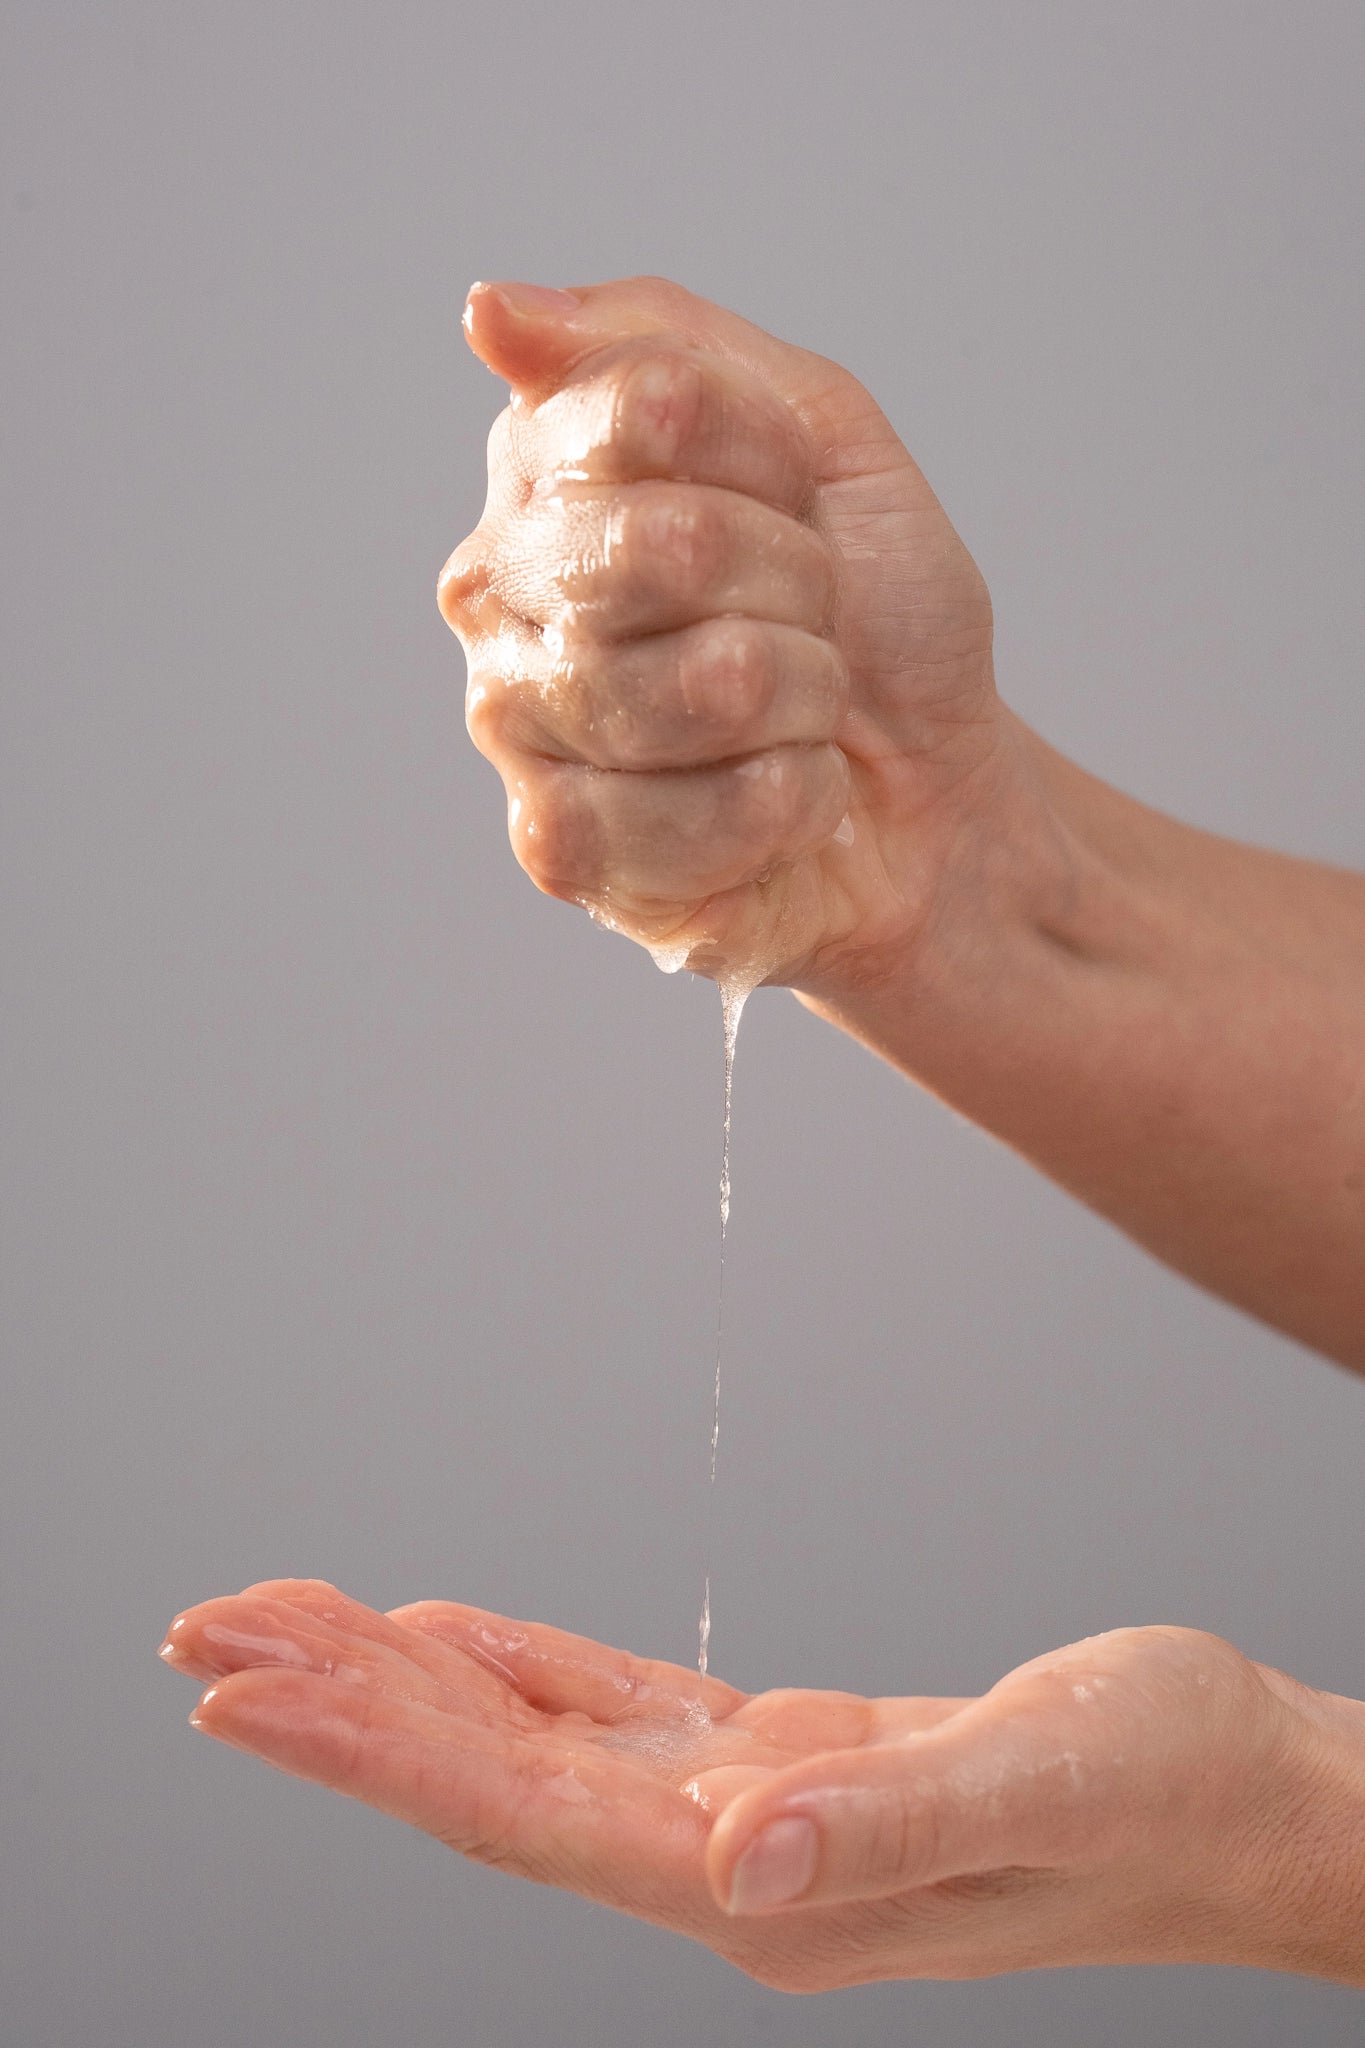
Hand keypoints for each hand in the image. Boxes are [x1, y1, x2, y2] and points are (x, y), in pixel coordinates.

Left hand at [159, 1581, 1364, 1987]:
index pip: (522, 1817)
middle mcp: (734, 1864)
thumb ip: (894, 1823)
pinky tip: (451, 1641)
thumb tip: (736, 1858)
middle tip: (206, 1624)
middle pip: (493, 1780)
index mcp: (770, 1888)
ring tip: (288, 1622)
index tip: (242, 1685)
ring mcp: (754, 1816)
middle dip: (344, 1705)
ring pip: (536, 1742)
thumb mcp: (1049, 1789)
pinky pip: (616, 1713)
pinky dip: (520, 1671)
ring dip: (409, 1683)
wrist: (1246, 1799)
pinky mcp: (789, 1760)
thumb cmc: (1171, 1791)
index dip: (373, 1750)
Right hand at [440, 276, 1011, 990]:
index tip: (795, 500)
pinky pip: (696, 814)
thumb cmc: (873, 618)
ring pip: (706, 685)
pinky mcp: (559, 851)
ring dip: (804, 700)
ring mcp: (519, 727)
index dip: (769, 459)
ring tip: (793, 715)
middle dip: (796, 583)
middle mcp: (501, 596)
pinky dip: (785, 805)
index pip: (650, 406)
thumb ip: (664, 344)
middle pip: (670, 544)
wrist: (935, 789)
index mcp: (546, 475)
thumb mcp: (821, 434)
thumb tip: (487, 309)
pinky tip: (776, 803)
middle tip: (805, 620)